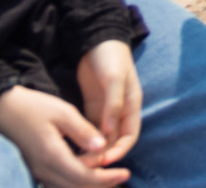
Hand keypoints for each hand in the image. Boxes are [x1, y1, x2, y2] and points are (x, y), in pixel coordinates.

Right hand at [0, 85, 128, 186]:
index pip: (84, 177)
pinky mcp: (35, 168)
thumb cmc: (33, 106)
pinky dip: (75, 180)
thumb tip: (102, 147)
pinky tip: (87, 169)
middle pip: (77, 187)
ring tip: (108, 175)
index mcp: (52, 156)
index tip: (125, 173)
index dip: (106, 178)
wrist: (1, 108)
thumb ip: (83, 131)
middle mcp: (44, 170)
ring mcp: (37, 171)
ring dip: (88, 183)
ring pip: (67, 187)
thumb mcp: (63, 112)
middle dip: (101, 184)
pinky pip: (58, 182)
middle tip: (121, 175)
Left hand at [76, 40, 142, 169]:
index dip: (120, 151)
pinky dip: (84, 138)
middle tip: (87, 166)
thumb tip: (109, 131)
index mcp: (131, 105)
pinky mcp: (92, 106)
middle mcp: (120, 111)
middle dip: (104, 154)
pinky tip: (73, 146)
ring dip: (93, 149)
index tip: (105, 161)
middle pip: (115, 140)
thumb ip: (113, 104)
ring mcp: (106, 109)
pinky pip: (90, 127)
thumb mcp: (114, 79)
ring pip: (102, 137)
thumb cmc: (111, 57)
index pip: (129, 136)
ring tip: (78, 160)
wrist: (97, 39)